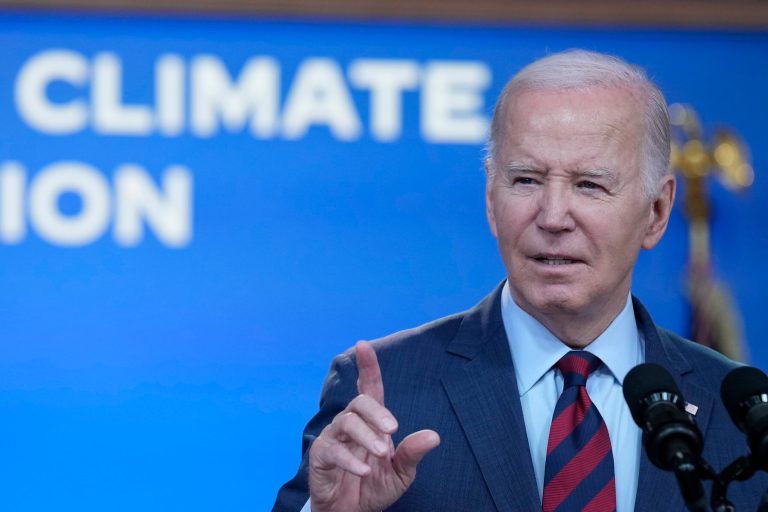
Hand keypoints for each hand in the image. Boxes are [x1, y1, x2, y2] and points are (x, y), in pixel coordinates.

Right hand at [308, 341, 440, 511]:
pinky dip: (350, 460)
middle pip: (360, 402)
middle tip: (392, 430)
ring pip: (347, 422)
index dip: (367, 367)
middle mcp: (351, 424)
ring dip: (366, 436)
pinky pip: (333, 450)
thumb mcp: (401, 473)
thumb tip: (433, 436)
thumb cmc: (374, 487)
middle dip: (377, 412)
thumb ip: (413, 453)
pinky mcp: (321, 456)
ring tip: (381, 453)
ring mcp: (334, 438)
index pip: (369, 389)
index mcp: (371, 423)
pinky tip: (364, 470)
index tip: (364, 345)